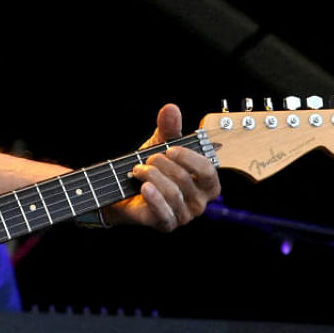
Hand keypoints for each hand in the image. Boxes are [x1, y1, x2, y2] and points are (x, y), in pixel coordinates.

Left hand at [107, 104, 220, 230]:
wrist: (124, 189)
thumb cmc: (152, 167)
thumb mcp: (160, 144)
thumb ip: (168, 128)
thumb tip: (171, 108)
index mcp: (206, 182)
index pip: (208, 171)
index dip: (190, 159)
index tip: (170, 148)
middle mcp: (200, 201)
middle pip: (186, 179)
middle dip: (162, 164)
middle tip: (147, 159)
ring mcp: (184, 215)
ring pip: (172, 193)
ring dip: (151, 176)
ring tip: (137, 169)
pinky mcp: (167, 224)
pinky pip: (164, 212)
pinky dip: (153, 197)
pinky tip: (143, 186)